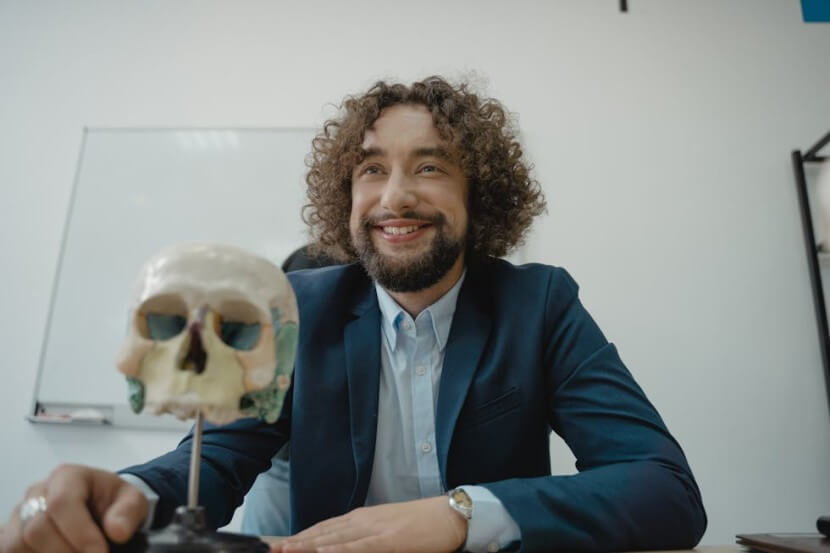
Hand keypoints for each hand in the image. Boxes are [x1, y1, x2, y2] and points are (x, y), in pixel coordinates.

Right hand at [0, 464, 147, 552]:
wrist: (101, 509)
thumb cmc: (113, 503)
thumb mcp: (132, 501)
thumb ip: (128, 512)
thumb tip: (117, 530)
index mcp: (67, 477)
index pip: (61, 503)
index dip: (79, 533)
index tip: (99, 552)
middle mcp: (37, 493)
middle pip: (37, 529)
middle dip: (67, 552)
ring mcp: (19, 515)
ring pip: (18, 545)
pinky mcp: (11, 535)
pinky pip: (10, 552)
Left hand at [271, 496, 466, 552]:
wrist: (449, 515)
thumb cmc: (422, 525)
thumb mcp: (388, 530)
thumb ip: (366, 539)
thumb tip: (345, 547)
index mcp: (362, 518)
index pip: (324, 528)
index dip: (301, 537)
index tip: (281, 544)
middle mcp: (362, 520)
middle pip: (322, 532)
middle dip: (296, 542)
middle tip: (272, 548)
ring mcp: (373, 529)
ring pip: (333, 538)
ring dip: (307, 545)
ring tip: (285, 550)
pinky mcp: (387, 540)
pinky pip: (357, 547)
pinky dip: (337, 549)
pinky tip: (321, 552)